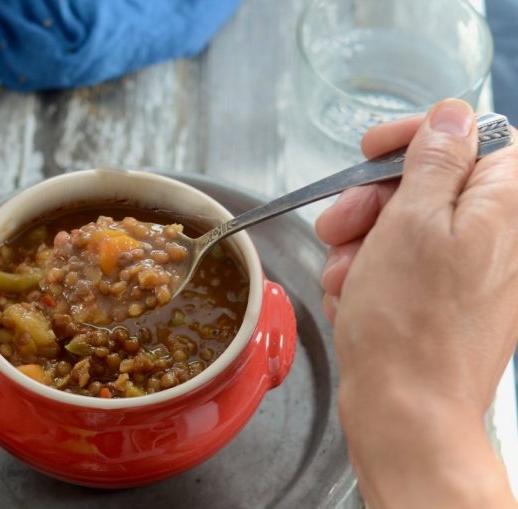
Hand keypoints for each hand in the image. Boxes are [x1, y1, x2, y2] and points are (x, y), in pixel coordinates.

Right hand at [315, 99, 517, 508]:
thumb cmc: (410, 325)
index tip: (374, 151)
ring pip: (406, 229)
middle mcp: (497, 239)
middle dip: (373, 201)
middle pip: (431, 186)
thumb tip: (453, 115)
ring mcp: (471, 275)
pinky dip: (371, 276)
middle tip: (338, 225)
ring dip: (363, 245)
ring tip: (345, 277)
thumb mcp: (412, 222)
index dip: (419, 136)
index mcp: (504, 209)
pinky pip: (402, 269)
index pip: (476, 137)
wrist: (408, 414)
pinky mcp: (445, 304)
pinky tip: (353, 298)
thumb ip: (436, 160)